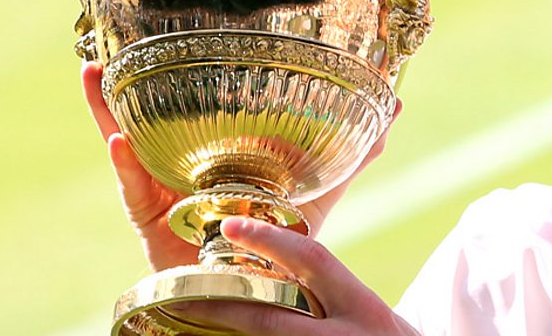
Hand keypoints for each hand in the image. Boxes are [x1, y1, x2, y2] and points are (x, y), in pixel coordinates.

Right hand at [82, 61, 397, 270]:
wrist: (255, 288)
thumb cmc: (279, 239)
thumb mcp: (317, 190)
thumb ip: (350, 154)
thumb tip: (393, 110)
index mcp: (211, 154)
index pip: (188, 106)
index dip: (173, 75)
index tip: (162, 34)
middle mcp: (181, 165)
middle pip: (147, 117)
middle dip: (126, 85)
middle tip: (109, 47)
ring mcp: (161, 190)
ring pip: (126, 143)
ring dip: (106, 109)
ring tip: (94, 74)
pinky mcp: (151, 220)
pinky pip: (133, 187)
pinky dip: (124, 163)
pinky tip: (118, 137)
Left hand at [172, 217, 419, 334]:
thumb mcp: (371, 311)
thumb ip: (333, 291)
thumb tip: (282, 261)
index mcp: (363, 305)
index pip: (313, 261)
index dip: (271, 242)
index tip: (230, 226)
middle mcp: (347, 335)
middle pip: (271, 320)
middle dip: (222, 308)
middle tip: (180, 298)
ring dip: (228, 335)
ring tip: (186, 322)